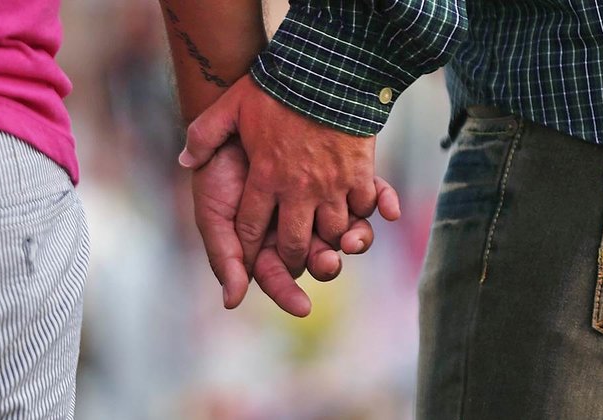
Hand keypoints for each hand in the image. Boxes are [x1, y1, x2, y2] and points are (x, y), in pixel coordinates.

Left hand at [181, 75, 382, 278]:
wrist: (327, 67)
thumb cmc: (277, 87)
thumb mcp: (231, 106)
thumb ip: (203, 134)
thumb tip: (185, 160)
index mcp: (265, 177)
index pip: (249, 228)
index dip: (246, 249)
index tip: (248, 259)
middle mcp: (298, 189)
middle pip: (294, 243)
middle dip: (291, 259)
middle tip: (293, 258)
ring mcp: (332, 183)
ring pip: (332, 233)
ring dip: (328, 239)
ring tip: (324, 237)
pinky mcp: (359, 173)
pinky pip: (363, 208)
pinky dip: (361, 214)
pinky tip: (354, 213)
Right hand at [192, 139, 399, 316]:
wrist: (239, 109)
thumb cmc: (220, 163)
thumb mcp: (212, 208)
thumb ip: (223, 254)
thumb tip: (232, 302)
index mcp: (265, 241)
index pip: (277, 275)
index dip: (288, 293)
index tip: (303, 306)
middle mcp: (297, 226)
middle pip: (318, 257)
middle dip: (325, 264)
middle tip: (329, 261)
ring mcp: (323, 202)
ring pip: (348, 233)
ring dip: (357, 239)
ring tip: (354, 238)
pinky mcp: (346, 176)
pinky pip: (371, 196)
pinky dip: (383, 202)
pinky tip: (390, 209)